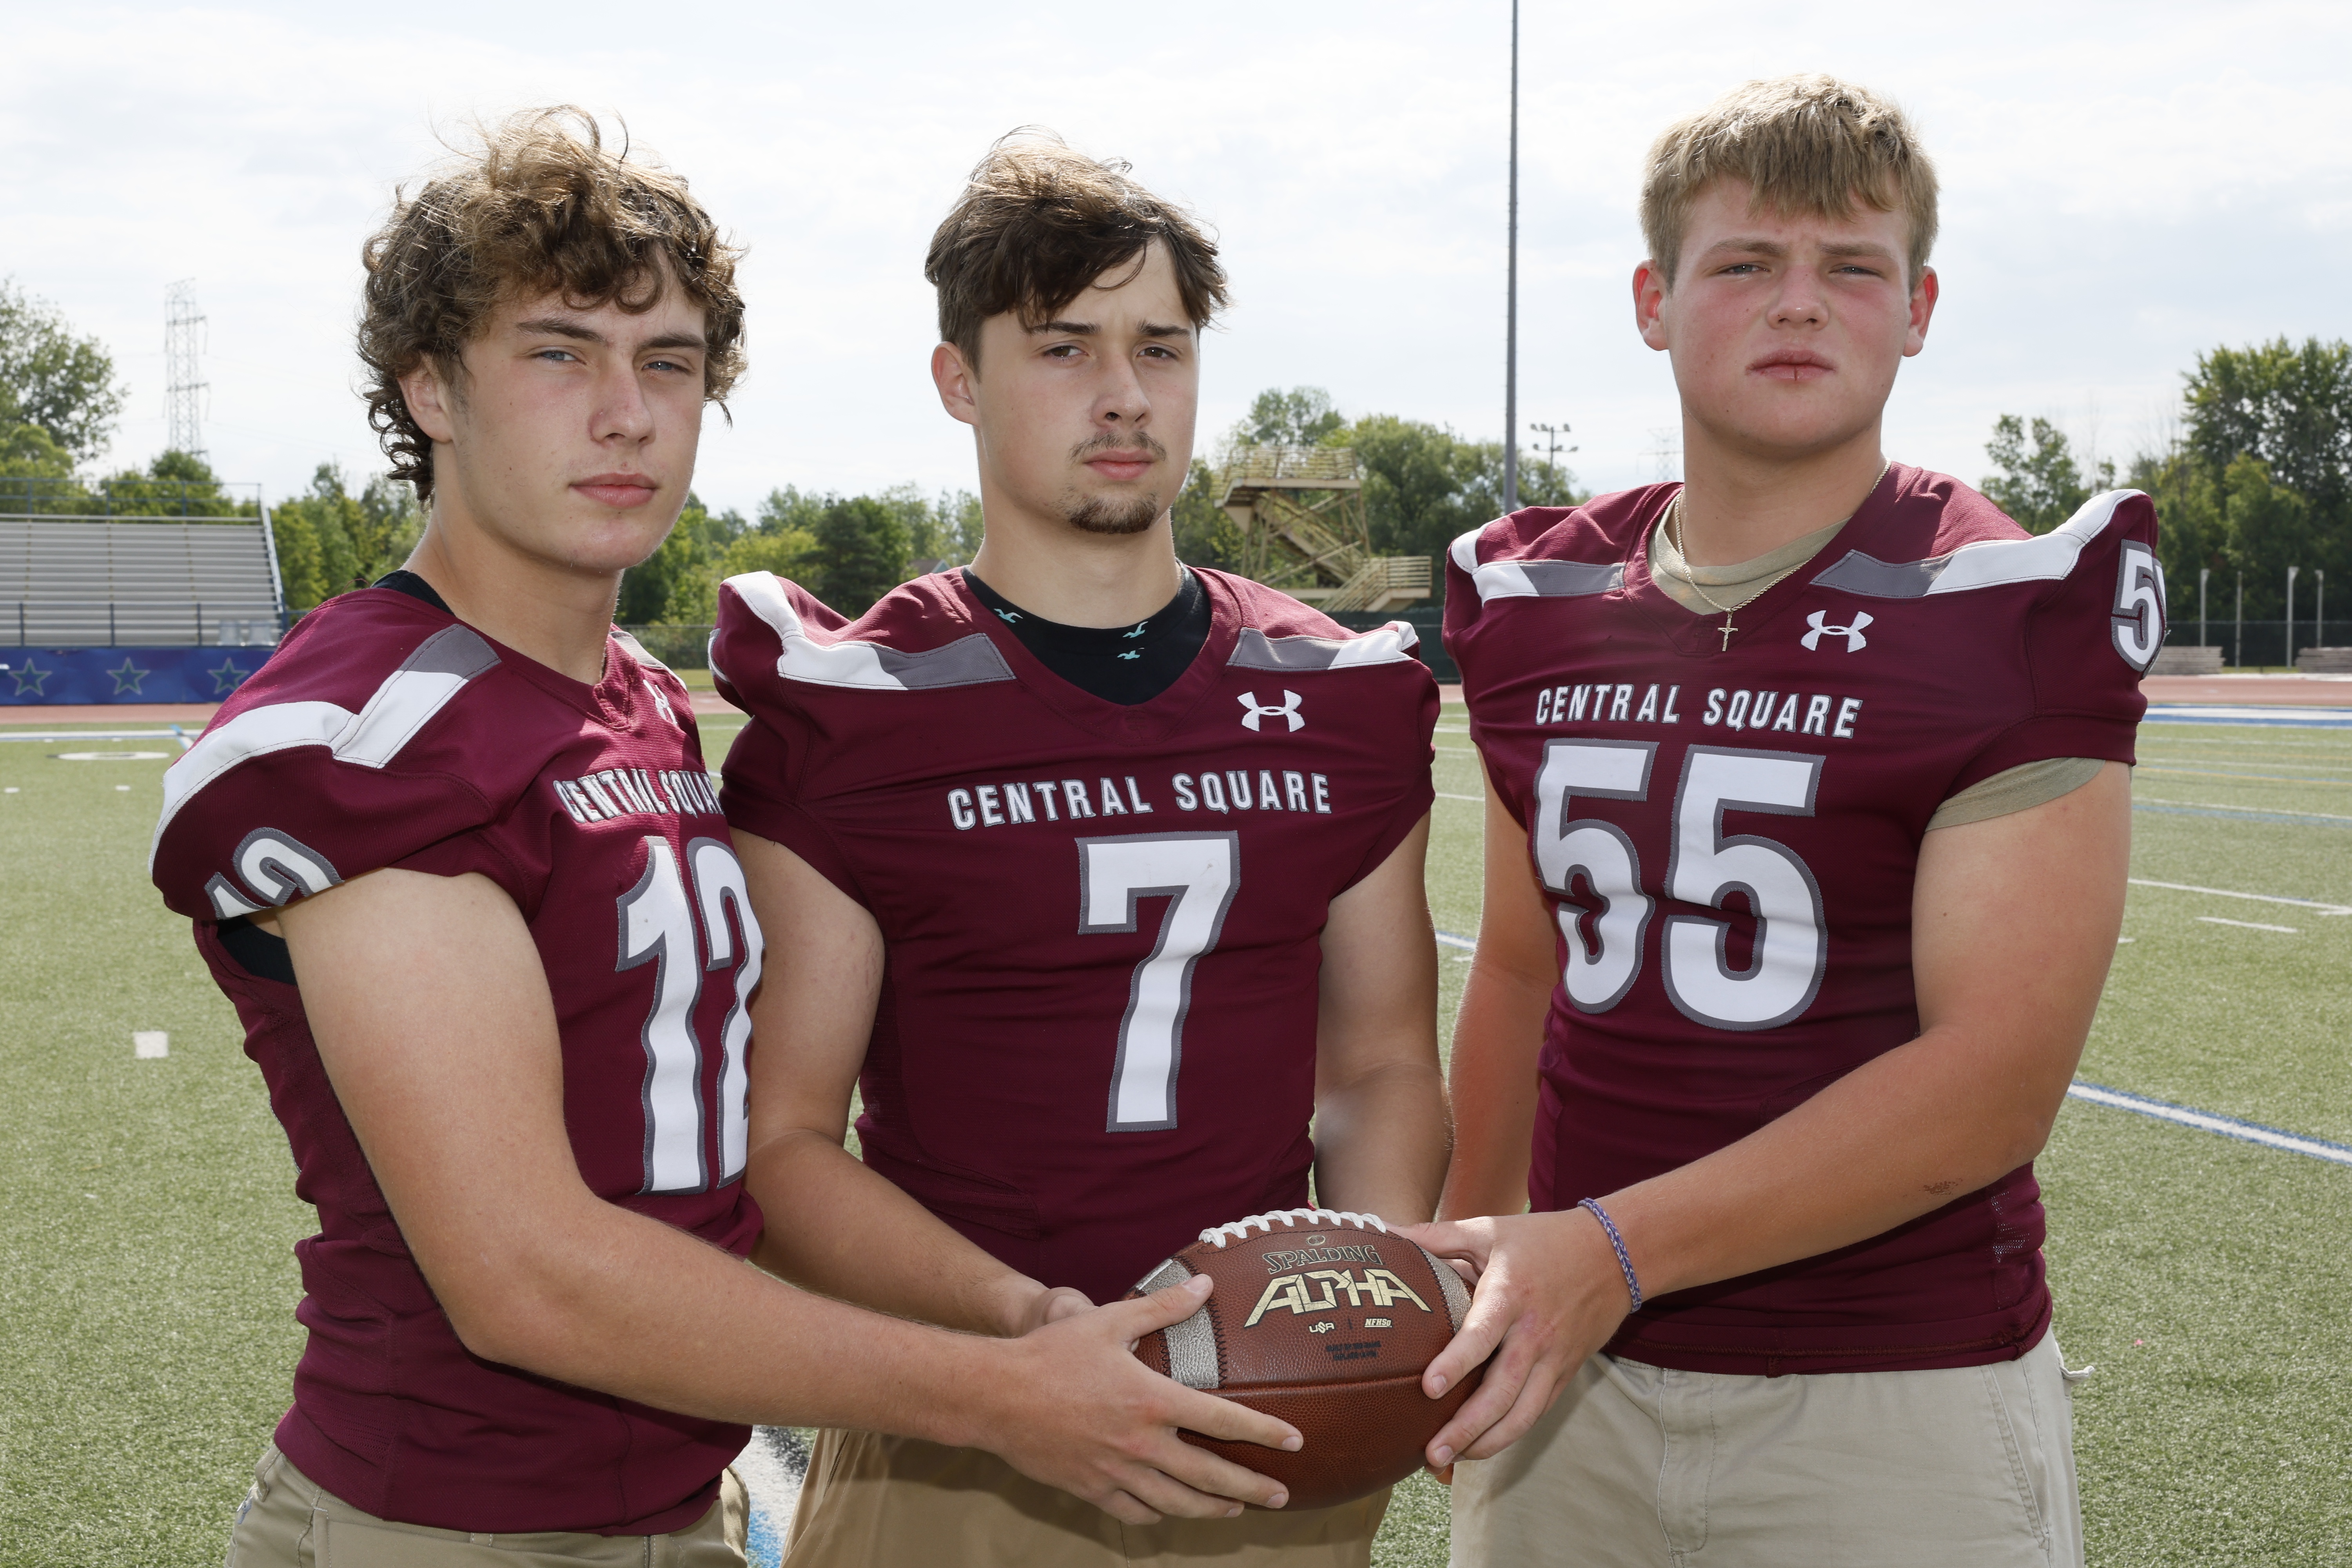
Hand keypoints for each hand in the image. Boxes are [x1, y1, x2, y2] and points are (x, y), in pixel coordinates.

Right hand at [981, 1274, 1303, 1524]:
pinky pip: (1136, 1513)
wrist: (994, 1396)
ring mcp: (1116, 1473)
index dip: (1264, 1433)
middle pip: (1210, 1477)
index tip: (1295, 1442)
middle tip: (1281, 1496)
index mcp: (1151, 1401)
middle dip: (1251, 1489)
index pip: (1223, 1421)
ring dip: (1212, 1510)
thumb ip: (1163, 1306)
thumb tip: (1205, 1285)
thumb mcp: (1109, 1321)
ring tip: (1235, 1511)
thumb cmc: (1052, 1354)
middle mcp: (1141, 1444)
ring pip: (1177, 1504)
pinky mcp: (1092, 1490)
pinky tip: (1172, 1514)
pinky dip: (1159, 1515)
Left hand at [1400, 1209, 1629, 1465]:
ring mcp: (1553, 1358)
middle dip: (1466, 1428)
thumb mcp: (1488, 1230)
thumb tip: (1384, 1233)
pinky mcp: (1564, 1373)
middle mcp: (1534, 1333)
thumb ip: (1436, 1237)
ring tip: (1448, 1463)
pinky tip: (1479, 1448)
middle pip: (1502, 1391)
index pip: (1482, 1335)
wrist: (1614, 1254)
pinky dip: (1509, 1435)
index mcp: (1510, 1295)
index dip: (1455, 1363)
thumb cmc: (1541, 1240)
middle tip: (1431, 1453)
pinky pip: (1537, 1412)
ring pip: (1522, 1414)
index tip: (1428, 1388)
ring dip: (1486, 1444)